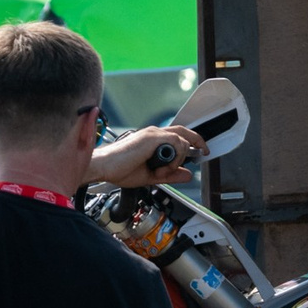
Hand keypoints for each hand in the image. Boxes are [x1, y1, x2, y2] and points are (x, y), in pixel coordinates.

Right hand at [91, 126, 206, 187]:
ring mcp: (153, 134)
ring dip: (177, 160)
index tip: (198, 152)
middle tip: (204, 151)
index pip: (176, 136)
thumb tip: (187, 174)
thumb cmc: (118, 169)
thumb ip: (170, 175)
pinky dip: (174, 158)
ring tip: (162, 171)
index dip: (190, 142)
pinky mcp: (153, 137)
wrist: (104, 167)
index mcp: (151, 140)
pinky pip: (176, 144)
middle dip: (197, 141)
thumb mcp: (151, 176)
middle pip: (183, 131)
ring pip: (181, 141)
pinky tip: (162, 168)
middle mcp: (153, 133)